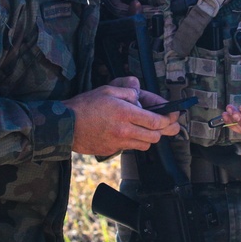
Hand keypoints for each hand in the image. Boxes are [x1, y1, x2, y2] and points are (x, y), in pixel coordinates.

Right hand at [65, 77, 180, 156]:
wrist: (66, 125)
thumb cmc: (85, 106)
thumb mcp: (107, 90)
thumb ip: (127, 91)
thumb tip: (139, 94)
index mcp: (125, 114)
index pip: (156, 121)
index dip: (169, 119)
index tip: (174, 116)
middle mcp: (124, 131)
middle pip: (154, 136)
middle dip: (162, 130)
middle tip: (165, 124)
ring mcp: (118, 143)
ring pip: (145, 145)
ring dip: (149, 137)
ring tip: (146, 128)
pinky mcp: (112, 150)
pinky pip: (131, 148)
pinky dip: (135, 142)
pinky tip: (129, 133)